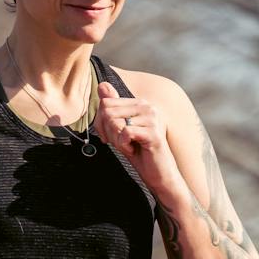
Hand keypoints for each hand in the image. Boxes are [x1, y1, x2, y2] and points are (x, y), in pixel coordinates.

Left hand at [95, 83, 185, 197]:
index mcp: (140, 103)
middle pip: (108, 111)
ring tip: (129, 146)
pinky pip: (125, 133)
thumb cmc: (138, 152)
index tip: (109, 136)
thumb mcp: (119, 129)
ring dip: (116, 140)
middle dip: (108, 132)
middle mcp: (148, 107)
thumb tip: (102, 84)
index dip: (100, 123)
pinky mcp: (154, 133)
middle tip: (120, 143)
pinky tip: (134, 149)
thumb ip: (111, 108)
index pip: (106, 103)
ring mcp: (153, 119)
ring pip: (115, 122)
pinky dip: (123, 145)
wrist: (158, 174)